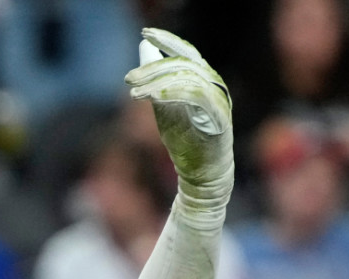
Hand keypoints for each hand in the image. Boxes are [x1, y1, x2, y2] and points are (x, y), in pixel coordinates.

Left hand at [125, 28, 233, 215]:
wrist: (201, 176)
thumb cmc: (185, 140)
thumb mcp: (164, 106)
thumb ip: (156, 80)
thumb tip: (144, 50)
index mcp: (204, 81)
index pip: (187, 53)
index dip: (168, 41)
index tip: (145, 34)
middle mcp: (214, 87)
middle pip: (185, 65)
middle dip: (153, 68)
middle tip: (129, 79)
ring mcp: (219, 103)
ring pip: (189, 80)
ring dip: (158, 83)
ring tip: (134, 91)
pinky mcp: (219, 121)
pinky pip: (198, 99)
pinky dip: (173, 94)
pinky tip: (151, 98)